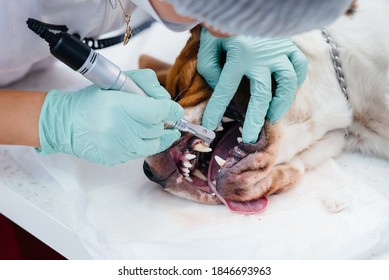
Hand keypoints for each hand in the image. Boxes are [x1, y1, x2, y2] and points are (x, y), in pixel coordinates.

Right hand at [37, 69, 183, 165]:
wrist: (65, 124)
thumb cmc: (90, 102)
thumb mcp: (117, 84)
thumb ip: (145, 85)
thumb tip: (166, 101)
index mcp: (121, 106)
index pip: (159, 111)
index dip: (172, 110)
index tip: (176, 111)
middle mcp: (122, 128)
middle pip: (158, 127)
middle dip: (161, 121)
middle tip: (156, 116)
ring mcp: (119, 147)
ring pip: (154, 142)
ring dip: (157, 134)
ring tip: (156, 127)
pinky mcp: (117, 158)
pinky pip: (142, 152)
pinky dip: (146, 144)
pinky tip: (142, 136)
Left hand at [197, 28, 307, 142]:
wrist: (243, 4)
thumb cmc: (223, 24)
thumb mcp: (208, 43)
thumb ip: (208, 67)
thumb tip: (218, 87)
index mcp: (237, 56)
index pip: (225, 90)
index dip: (216, 110)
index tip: (209, 127)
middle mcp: (260, 57)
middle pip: (261, 94)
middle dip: (255, 119)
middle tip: (250, 137)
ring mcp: (278, 51)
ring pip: (286, 82)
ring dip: (281, 103)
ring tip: (272, 116)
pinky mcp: (289, 45)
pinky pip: (299, 66)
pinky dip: (296, 81)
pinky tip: (286, 92)